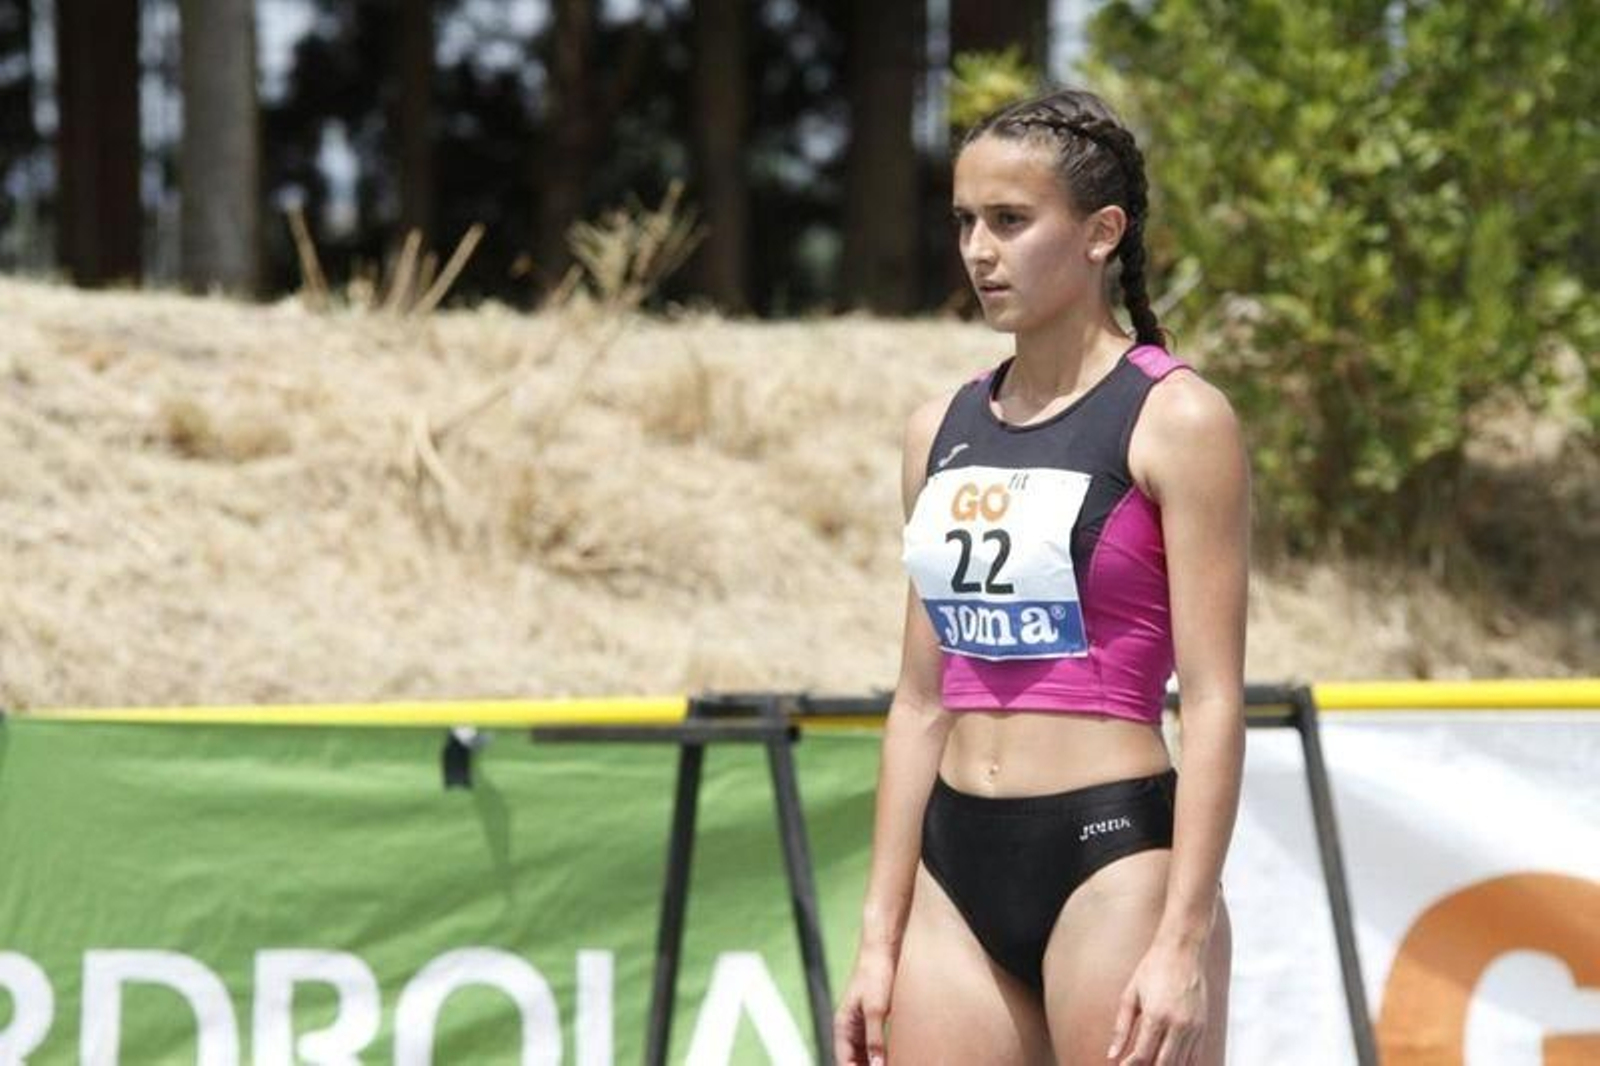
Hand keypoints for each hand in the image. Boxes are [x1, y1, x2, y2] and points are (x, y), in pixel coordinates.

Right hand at [833, 946, 894, 1065]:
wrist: (883, 951)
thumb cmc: (876, 976)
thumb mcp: (876, 1010)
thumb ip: (875, 1039)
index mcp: (842, 1026)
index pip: (843, 1060)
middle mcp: (849, 1028)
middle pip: (852, 1059)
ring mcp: (861, 1024)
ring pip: (862, 1054)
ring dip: (871, 1063)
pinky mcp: (873, 1019)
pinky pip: (873, 1045)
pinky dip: (879, 1055)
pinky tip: (890, 1059)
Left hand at [1106, 940, 1207, 1064]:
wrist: (1182, 951)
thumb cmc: (1153, 969)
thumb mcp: (1130, 995)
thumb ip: (1121, 1028)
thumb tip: (1111, 1054)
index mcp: (1157, 1016)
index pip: (1143, 1054)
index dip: (1130, 1065)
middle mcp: (1178, 1024)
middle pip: (1163, 1064)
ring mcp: (1194, 1027)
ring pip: (1180, 1064)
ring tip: (1151, 1064)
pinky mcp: (1203, 1027)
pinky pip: (1194, 1057)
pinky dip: (1182, 1065)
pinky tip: (1169, 1063)